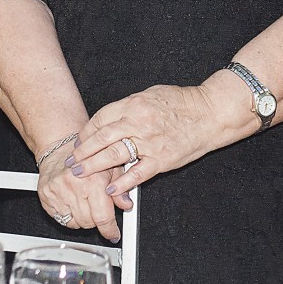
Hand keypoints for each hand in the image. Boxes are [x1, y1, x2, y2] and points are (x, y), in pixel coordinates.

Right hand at [37, 144, 128, 242]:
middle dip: (97, 220)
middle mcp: (74, 187)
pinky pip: (60, 218)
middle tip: (98, 208)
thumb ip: (121, 188)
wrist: (60, 146)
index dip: (110, 230)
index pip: (103, 216)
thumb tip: (127, 205)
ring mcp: (57, 193)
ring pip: (75, 223)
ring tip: (85, 202)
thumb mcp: (112, 168)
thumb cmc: (88, 155)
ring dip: (83, 218)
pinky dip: (69, 216)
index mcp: (93, 181)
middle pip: (89, 223)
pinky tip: (72, 202)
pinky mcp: (45, 196)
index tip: (113, 235)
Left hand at [66, 84, 227, 197]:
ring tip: (81, 174)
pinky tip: (111, 189)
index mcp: (134, 104)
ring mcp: (149, 142)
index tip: (80, 141)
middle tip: (71, 162)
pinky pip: (136, 173)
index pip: (100, 119)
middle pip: (101, 138)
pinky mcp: (161, 159)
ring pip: (113, 156)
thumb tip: (110, 119)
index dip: (86, 132)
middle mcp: (138, 122)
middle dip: (82, 152)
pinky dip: (122, 183)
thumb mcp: (152, 94)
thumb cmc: (184, 103)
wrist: (211, 113)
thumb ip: (130, 107)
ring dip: (93, 167)